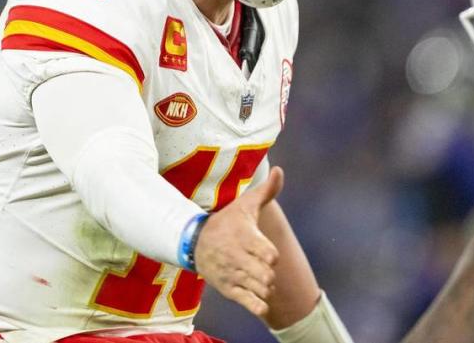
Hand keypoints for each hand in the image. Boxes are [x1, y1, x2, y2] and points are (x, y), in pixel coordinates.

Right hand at [194, 166, 283, 316]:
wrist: (194, 242)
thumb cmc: (227, 221)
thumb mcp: (245, 204)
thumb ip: (266, 190)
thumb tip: (279, 170)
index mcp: (245, 238)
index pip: (269, 255)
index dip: (272, 255)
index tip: (266, 251)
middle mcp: (238, 258)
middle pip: (267, 276)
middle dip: (270, 273)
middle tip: (263, 266)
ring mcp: (233, 275)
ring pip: (261, 290)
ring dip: (266, 287)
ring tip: (261, 278)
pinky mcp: (229, 290)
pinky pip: (250, 304)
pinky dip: (259, 303)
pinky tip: (259, 294)